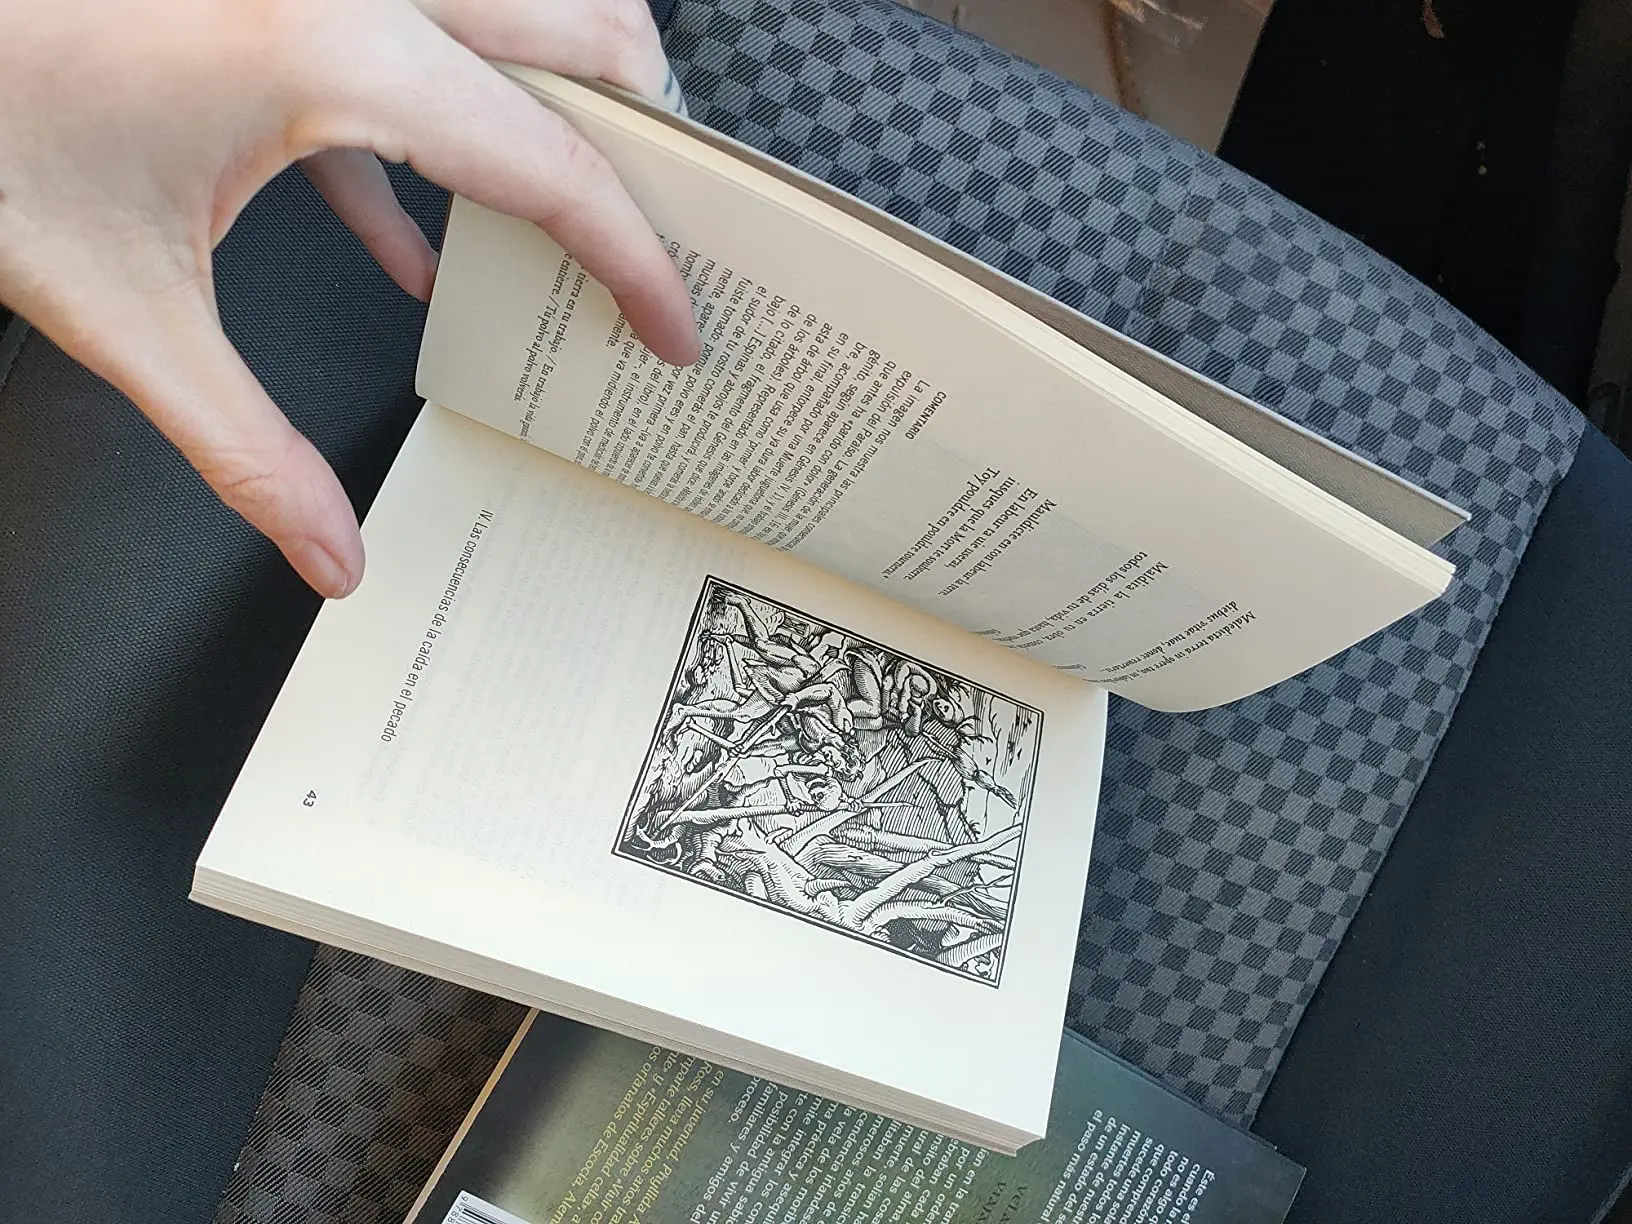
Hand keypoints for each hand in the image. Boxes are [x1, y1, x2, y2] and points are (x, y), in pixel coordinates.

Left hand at [0, 0, 700, 596]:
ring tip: (575, 217)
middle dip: (648, 137)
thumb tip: (331, 555)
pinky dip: (440, 130)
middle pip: (582, 26)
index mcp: (336, 43)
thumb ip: (245, 445)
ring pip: (516, 7)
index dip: (636, 257)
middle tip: (667, 240)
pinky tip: (410, 246)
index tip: (676, 328)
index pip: (553, 161)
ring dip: (563, 101)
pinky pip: (411, 41)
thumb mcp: (121, 310)